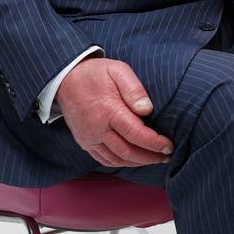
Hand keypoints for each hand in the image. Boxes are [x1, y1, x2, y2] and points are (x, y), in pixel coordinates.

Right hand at [55, 57, 173, 167]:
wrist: (64, 79)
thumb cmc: (95, 73)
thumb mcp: (117, 70)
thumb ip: (134, 89)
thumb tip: (147, 110)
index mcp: (108, 111)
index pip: (136, 134)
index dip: (154, 144)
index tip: (169, 146)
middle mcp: (97, 129)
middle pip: (128, 152)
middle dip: (150, 157)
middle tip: (166, 156)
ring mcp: (89, 138)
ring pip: (116, 159)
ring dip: (137, 163)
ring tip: (154, 159)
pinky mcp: (84, 142)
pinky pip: (104, 159)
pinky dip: (121, 163)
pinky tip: (134, 160)